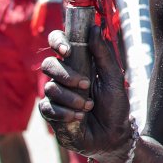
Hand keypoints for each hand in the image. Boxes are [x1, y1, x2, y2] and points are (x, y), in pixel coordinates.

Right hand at [39, 27, 132, 162]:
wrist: (113, 136)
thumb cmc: (115, 105)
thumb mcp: (113, 77)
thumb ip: (103, 53)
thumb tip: (95, 27)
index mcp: (78, 64)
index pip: (59, 43)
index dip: (58, 41)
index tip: (67, 50)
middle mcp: (64, 77)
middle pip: (49, 64)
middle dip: (66, 75)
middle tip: (86, 85)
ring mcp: (55, 95)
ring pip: (49, 88)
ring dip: (72, 98)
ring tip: (88, 107)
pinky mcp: (50, 113)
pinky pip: (47, 107)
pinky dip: (65, 113)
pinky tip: (79, 118)